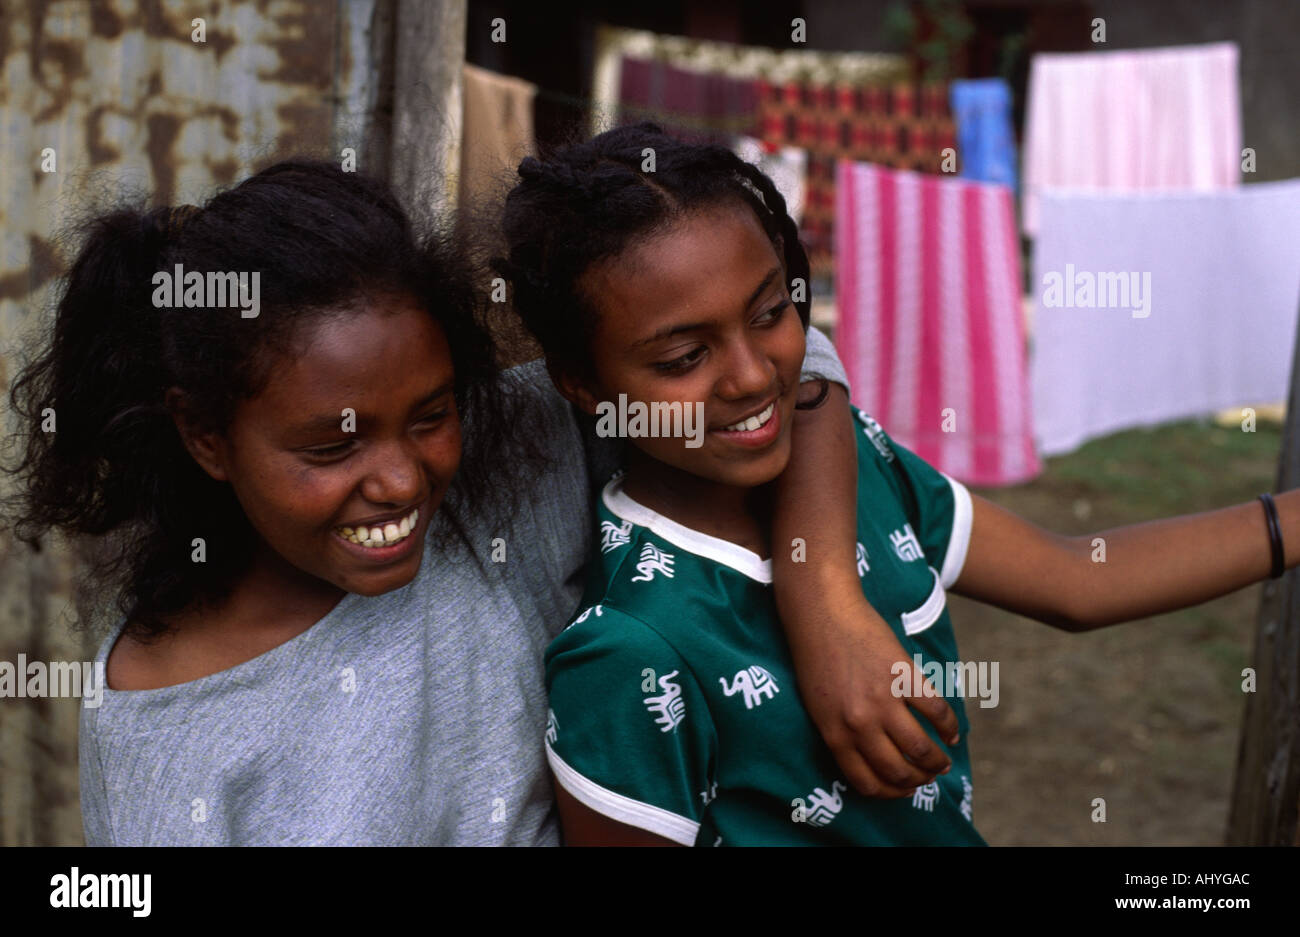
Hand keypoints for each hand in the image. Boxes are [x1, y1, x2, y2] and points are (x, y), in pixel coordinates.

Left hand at [785, 586, 959, 797]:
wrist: (821, 613)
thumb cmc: (816, 658)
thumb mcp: (818, 706)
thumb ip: (843, 733)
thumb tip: (875, 758)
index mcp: (833, 735)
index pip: (867, 783)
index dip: (891, 793)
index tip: (904, 789)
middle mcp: (858, 724)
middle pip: (899, 771)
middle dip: (918, 781)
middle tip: (928, 776)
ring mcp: (883, 701)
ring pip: (921, 749)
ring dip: (937, 762)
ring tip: (943, 761)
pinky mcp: (903, 677)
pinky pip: (936, 712)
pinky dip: (951, 727)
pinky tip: (953, 733)